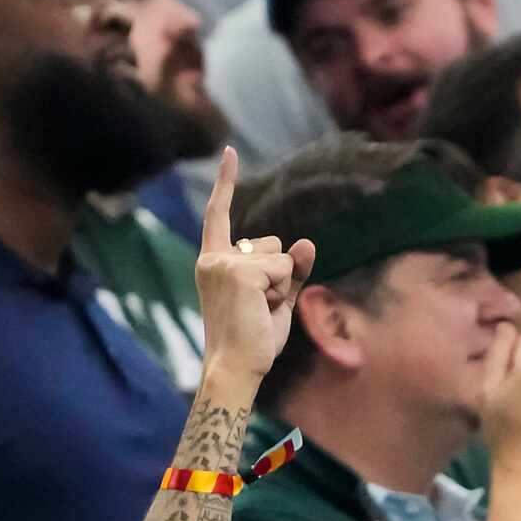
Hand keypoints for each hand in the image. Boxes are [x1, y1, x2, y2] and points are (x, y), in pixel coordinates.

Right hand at [194, 147, 313, 388]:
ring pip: (281, 256)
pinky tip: (261, 310)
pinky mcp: (240, 272)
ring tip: (258, 311)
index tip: (230, 151)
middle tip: (257, 308)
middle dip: (279, 273)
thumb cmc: (251, 341)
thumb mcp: (276, 299)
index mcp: (213, 263)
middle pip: (271, 243)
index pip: (219, 215)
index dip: (225, 183)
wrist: (235, 368)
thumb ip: (290, 270)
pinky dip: (282, 291)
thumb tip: (307, 242)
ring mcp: (224, 263)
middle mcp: (213, 258)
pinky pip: (285, 268)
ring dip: (282, 284)